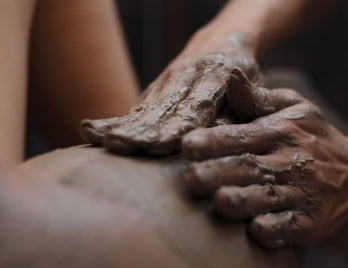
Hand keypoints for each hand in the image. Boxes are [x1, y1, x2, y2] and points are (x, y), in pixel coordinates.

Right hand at [80, 48, 260, 154]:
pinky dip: (114, 121)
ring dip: (126, 126)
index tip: (164, 144)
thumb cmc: (243, 75)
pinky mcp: (153, 91)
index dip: (179, 125)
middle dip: (144, 129)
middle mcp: (185, 77)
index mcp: (215, 76)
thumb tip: (228, 124)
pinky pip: (134, 108)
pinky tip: (91, 132)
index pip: (195, 106)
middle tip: (123, 146)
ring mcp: (165, 82)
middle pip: (163, 108)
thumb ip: (249, 104)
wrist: (220, 42)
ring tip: (107, 142)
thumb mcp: (256, 86)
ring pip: (145, 108)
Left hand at [182, 73, 347, 247]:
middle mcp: (289, 162)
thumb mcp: (292, 108)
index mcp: (279, 132)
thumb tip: (230, 75)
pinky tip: (256, 230)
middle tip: (190, 179)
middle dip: (218, 173)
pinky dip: (275, 229)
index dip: (214, 141)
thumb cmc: (311, 137)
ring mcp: (301, 194)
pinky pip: (290, 228)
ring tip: (220, 201)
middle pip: (249, 168)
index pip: (241, 136)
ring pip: (268, 198)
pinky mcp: (310, 223)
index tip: (187, 145)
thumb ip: (257, 98)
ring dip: (244, 201)